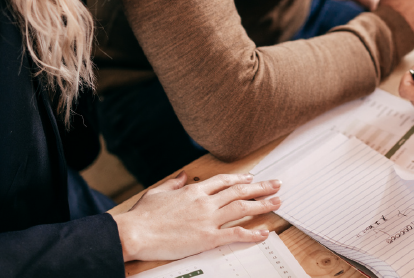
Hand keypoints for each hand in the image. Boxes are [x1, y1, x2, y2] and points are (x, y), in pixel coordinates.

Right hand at [112, 173, 280, 261]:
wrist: (136, 232)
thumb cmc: (143, 215)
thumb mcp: (158, 192)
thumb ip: (174, 183)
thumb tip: (184, 175)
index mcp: (194, 190)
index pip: (224, 181)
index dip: (241, 178)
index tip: (252, 177)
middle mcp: (205, 202)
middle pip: (239, 191)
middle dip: (260, 187)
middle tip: (276, 184)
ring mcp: (208, 219)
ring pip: (242, 208)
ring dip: (262, 205)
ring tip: (277, 202)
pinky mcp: (207, 237)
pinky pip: (235, 234)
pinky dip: (252, 233)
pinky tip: (264, 232)